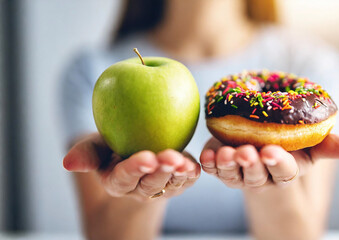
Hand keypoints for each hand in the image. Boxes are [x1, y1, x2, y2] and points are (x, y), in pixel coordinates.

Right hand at [63, 133, 200, 200]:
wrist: (134, 148)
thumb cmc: (112, 144)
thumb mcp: (96, 145)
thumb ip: (86, 153)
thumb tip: (68, 163)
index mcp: (117, 181)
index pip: (124, 177)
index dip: (135, 169)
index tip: (146, 158)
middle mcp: (139, 189)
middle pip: (150, 184)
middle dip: (161, 172)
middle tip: (170, 158)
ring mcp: (160, 187)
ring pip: (170, 185)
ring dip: (178, 174)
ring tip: (184, 163)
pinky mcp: (177, 181)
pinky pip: (186, 181)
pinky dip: (191, 174)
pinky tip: (196, 166)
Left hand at [200, 134, 338, 190]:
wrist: (265, 142)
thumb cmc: (291, 142)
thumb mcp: (311, 143)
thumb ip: (327, 146)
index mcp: (286, 171)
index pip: (285, 171)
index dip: (278, 163)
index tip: (271, 152)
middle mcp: (263, 177)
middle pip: (257, 175)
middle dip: (251, 165)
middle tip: (247, 152)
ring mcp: (240, 174)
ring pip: (233, 175)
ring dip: (228, 165)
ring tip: (225, 153)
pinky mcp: (222, 167)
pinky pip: (214, 169)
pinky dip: (208, 163)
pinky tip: (205, 153)